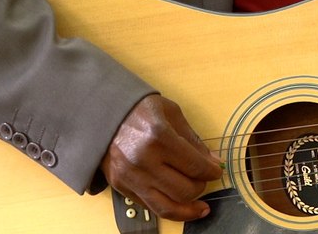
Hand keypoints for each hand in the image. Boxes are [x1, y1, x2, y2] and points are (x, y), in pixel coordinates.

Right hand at [100, 93, 223, 220]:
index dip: (212, 171)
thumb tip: (212, 162)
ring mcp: (130, 176)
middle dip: (201, 186)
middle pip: (185, 190)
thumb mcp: (170, 113)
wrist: (101, 112)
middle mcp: (143, 160)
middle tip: (202, 178)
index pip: (195, 166)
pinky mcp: (120, 185)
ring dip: (189, 208)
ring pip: (169, 207)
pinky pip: (150, 207)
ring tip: (200, 206)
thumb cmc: (138, 108)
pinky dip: (169, 209)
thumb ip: (192, 139)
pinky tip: (180, 205)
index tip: (215, 170)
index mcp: (158, 137)